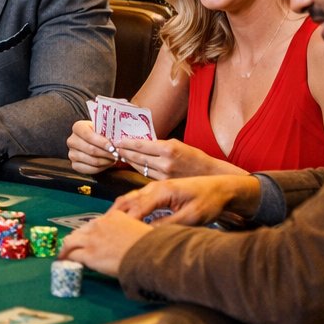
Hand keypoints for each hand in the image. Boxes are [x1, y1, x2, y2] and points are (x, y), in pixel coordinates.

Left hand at [57, 208, 151, 276]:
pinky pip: (72, 254)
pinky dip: (66, 257)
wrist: (150, 255)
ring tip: (63, 254)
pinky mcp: (90, 255)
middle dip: (78, 238)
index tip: (92, 238)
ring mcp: (93, 239)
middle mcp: (100, 225)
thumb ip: (134, 230)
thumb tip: (137, 236)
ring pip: (71, 240)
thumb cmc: (153, 245)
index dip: (93, 232)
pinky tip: (63, 262)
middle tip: (73, 246)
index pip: (97, 223)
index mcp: (114, 217)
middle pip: (82, 230)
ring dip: (66, 247)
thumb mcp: (143, 230)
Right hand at [66, 119, 119, 174]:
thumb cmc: (99, 134)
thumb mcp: (102, 128)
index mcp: (78, 128)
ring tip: (113, 159)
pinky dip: (101, 168)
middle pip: (91, 149)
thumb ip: (107, 133)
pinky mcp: (75, 165)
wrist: (93, 141)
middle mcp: (72, 140)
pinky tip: (107, 164)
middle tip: (116, 155)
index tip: (112, 147)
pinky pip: (90, 169)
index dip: (101, 142)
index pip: (88, 135)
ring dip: (105, 161)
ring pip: (92, 160)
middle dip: (106, 153)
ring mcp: (72, 153)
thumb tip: (116, 142)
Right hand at [110, 174, 262, 226]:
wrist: (222, 187)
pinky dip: (127, 207)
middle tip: (100, 228)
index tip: (112, 233)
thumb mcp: (191, 216)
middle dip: (113, 214)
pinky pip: (137, 198)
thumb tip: (147, 233)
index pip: (136, 207)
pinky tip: (123, 217)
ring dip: (118, 210)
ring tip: (106, 224)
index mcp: (162, 191)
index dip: (123, 221)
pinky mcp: (159, 191)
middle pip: (128, 200)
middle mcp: (155, 186)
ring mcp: (156, 187)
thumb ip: (168, 224)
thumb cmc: (210, 201)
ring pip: (130, 197)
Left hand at [113, 137, 237, 179]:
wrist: (210, 176)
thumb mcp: (178, 144)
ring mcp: (164, 175)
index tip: (117, 140)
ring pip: (140, 167)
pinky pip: (147, 175)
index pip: (141, 145)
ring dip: (129, 161)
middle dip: (123, 151)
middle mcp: (165, 162)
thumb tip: (141, 142)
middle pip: (137, 157)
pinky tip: (134, 165)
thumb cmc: (195, 158)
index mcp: (168, 148)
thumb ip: (160, 144)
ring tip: (120, 155)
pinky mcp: (165, 184)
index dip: (126, 142)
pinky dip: (139, 169)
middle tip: (113, 147)